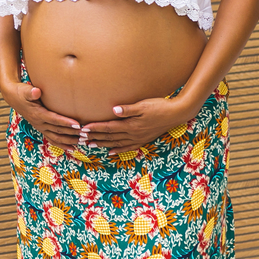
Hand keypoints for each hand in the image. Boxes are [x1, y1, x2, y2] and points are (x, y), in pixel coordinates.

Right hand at [2, 80, 81, 151]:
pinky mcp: (42, 128)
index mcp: (37, 114)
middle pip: (58, 131)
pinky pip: (52, 139)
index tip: (77, 124)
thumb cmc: (21, 93)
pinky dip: (62, 144)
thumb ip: (30, 92)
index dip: (65, 122)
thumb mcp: (24, 90)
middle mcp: (39, 123)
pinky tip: (72, 148)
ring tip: (82, 142)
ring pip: (56, 137)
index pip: (54, 120)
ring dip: (69, 140)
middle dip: (72, 133)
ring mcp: (41, 127)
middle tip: (85, 134)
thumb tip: (36, 91)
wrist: (13, 98)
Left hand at [79, 97, 194, 154]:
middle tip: (81, 138)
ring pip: (117, 143)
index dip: (95, 128)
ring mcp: (138, 138)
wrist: (176, 114)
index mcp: (131, 125)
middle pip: (110, 136)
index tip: (84, 128)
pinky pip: (128, 147)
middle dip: (95, 137)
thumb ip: (128, 109)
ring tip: (91, 144)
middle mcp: (133, 134)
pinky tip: (111, 152)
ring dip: (103, 144)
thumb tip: (113, 110)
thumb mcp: (143, 105)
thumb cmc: (159, 106)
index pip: (109, 127)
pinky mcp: (143, 139)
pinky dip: (118, 150)